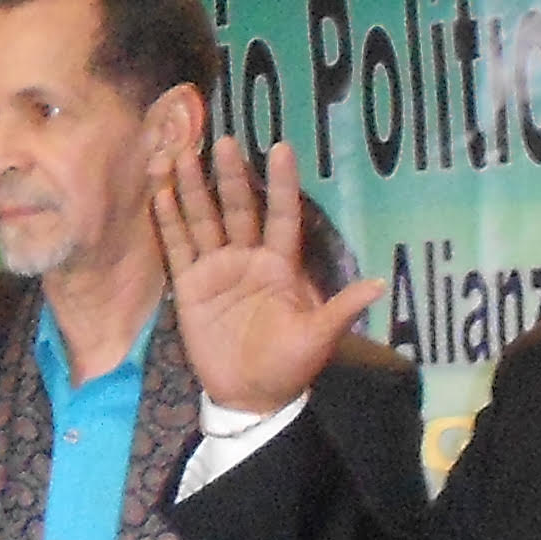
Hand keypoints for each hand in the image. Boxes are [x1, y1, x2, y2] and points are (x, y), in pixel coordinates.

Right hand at [150, 136, 381, 413]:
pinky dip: (168, 221)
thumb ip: (341, 309)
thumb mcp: (318, 339)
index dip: (281, 184)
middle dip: (230, 177)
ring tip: (181, 154)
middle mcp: (248, 258)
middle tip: (224, 142)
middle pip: (238, 209)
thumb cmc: (289, 366)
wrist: (250, 397)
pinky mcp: (189, 286)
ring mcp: (216, 269)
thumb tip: (380, 284)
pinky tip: (160, 194)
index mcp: (280, 265)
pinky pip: (178, 247)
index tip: (281, 148)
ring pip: (204, 220)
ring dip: (193, 189)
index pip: (281, 215)